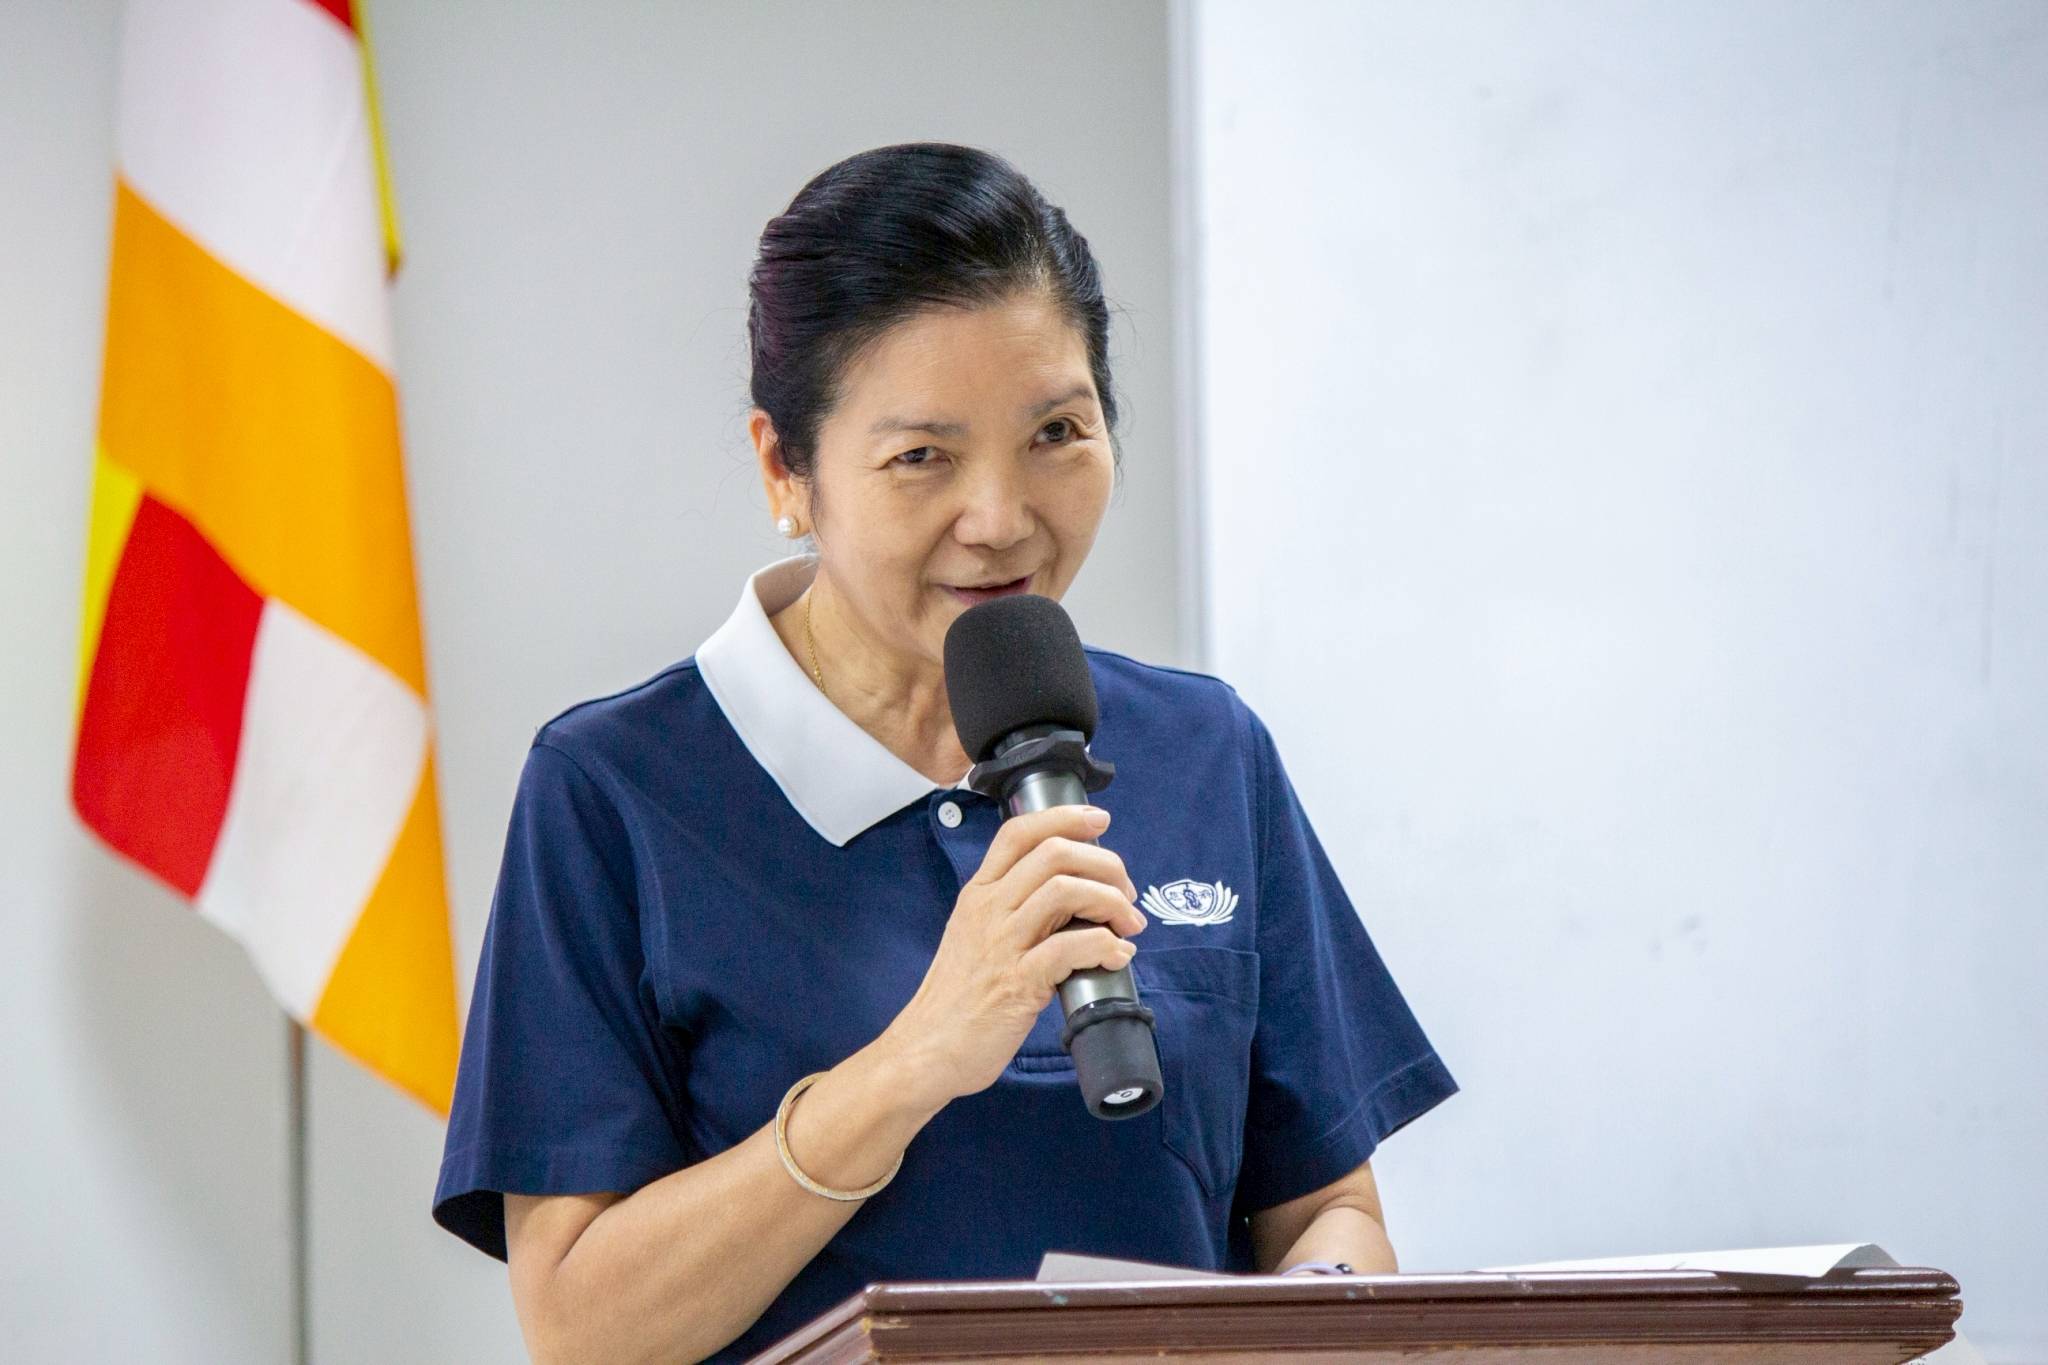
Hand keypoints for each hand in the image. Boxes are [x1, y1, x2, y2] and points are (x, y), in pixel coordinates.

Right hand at [879, 804, 1145, 1114]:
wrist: (926, 1049)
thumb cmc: (958, 997)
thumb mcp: (976, 935)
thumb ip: (1014, 909)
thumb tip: (1073, 894)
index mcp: (979, 893)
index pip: (1019, 831)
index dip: (1065, 816)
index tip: (1099, 819)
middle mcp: (989, 909)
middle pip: (1054, 853)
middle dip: (1105, 864)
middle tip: (1127, 892)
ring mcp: (1001, 944)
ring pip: (1065, 890)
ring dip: (1111, 902)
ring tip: (1128, 925)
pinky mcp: (1017, 982)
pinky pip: (1070, 947)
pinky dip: (1105, 945)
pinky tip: (1117, 956)